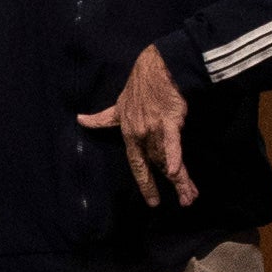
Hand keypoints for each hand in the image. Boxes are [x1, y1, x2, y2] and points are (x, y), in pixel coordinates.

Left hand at [79, 47, 196, 206]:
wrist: (157, 67)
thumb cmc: (139, 85)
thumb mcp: (118, 105)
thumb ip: (103, 118)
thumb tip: (80, 119)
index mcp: (128, 133)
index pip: (136, 164)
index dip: (145, 183)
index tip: (153, 201)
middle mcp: (139, 134)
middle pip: (157, 166)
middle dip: (170, 187)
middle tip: (184, 203)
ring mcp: (154, 128)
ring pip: (168, 159)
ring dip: (182, 179)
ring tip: (191, 196)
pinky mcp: (169, 120)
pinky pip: (171, 142)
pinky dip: (173, 156)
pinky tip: (175, 171)